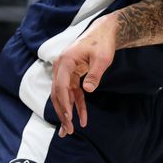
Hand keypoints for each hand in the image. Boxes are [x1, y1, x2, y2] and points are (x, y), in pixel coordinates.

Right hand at [51, 14, 117, 136]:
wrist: (104, 32)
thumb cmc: (103, 43)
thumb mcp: (102, 58)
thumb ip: (95, 74)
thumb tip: (88, 91)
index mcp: (65, 61)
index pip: (60, 86)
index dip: (63, 102)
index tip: (68, 117)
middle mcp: (61, 67)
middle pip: (58, 93)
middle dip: (62, 112)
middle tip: (67, 130)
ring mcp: (65, 72)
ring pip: (63, 96)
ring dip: (67, 112)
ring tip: (69, 130)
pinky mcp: (72, 75)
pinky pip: (73, 93)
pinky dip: (77, 105)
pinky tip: (81, 118)